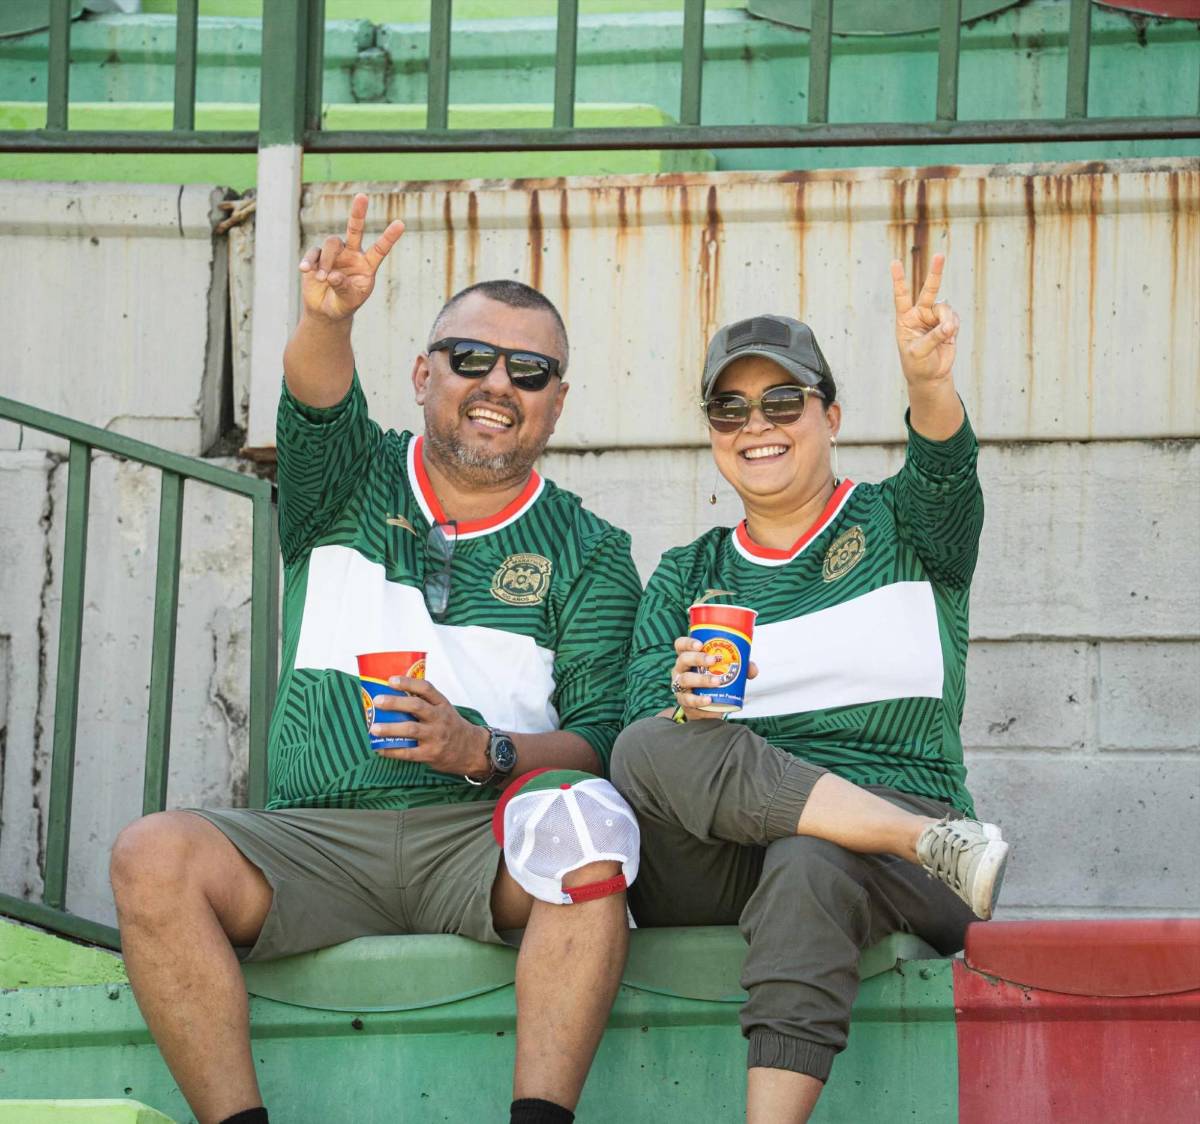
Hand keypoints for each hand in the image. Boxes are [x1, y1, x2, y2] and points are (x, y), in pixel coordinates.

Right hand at [298, 192, 404, 321]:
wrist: (326, 310)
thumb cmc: (344, 304)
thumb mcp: (349, 300)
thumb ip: (344, 288)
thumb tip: (333, 275)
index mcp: (366, 264)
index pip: (380, 249)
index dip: (389, 237)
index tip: (400, 224)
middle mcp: (351, 254)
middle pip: (355, 229)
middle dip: (358, 213)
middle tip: (362, 196)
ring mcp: (334, 254)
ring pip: (331, 244)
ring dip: (327, 261)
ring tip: (323, 279)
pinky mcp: (316, 257)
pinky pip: (313, 253)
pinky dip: (309, 262)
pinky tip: (306, 270)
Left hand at [370, 676, 490, 776]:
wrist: (471, 750)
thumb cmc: (451, 726)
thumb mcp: (443, 709)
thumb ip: (425, 703)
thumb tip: (392, 695)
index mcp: (442, 704)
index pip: (426, 688)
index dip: (408, 683)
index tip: (391, 680)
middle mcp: (439, 718)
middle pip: (416, 706)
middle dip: (395, 703)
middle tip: (377, 701)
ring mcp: (436, 736)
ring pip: (411, 729)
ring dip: (390, 728)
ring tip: (373, 728)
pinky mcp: (431, 754)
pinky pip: (408, 753)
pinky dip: (392, 751)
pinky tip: (380, 748)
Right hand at [670, 636, 758, 721]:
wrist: (708, 707)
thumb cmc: (714, 681)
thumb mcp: (726, 671)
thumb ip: (741, 667)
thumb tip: (752, 669)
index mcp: (688, 657)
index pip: (681, 645)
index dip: (688, 643)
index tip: (701, 644)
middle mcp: (680, 670)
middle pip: (683, 660)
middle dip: (698, 658)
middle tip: (714, 660)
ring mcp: (680, 686)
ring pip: (685, 680)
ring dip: (701, 679)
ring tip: (717, 682)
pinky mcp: (684, 702)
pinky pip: (689, 701)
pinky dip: (699, 701)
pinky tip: (709, 700)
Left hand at [890, 253, 960, 384]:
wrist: (931, 375)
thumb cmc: (917, 364)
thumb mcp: (919, 352)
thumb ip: (933, 337)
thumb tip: (949, 326)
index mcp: (905, 319)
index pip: (901, 297)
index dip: (899, 280)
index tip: (895, 262)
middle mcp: (920, 314)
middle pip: (929, 290)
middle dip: (935, 273)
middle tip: (940, 255)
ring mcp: (934, 318)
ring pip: (946, 309)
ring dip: (948, 321)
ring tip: (947, 335)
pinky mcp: (948, 323)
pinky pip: (954, 319)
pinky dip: (954, 327)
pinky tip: (950, 338)